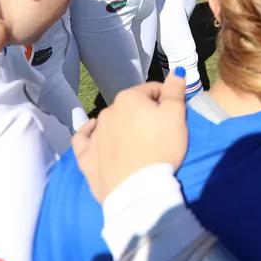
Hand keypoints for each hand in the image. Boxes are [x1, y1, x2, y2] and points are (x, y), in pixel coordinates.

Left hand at [73, 68, 188, 202]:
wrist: (139, 190)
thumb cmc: (162, 149)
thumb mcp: (176, 116)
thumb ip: (175, 90)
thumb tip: (176, 70)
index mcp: (130, 98)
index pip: (152, 90)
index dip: (166, 101)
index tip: (175, 115)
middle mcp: (107, 112)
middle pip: (131, 107)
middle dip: (143, 115)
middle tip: (159, 133)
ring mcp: (94, 135)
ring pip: (110, 122)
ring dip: (122, 125)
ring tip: (136, 141)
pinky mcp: (86, 157)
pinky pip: (84, 139)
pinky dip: (89, 134)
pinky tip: (93, 132)